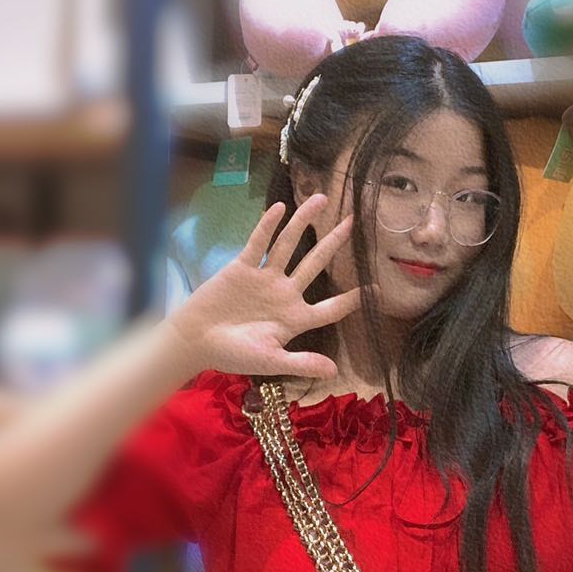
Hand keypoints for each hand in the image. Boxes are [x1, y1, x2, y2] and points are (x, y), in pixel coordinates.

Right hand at [166, 195, 367, 381]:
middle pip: (316, 263)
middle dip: (334, 242)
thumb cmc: (233, 355)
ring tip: (320, 199)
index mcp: (296, 318)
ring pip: (289, 245)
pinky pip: (258, 243)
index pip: (331, 308)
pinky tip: (281, 209)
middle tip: (353, 222)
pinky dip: (268, 226)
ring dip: (304, 222)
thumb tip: (334, 372)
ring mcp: (265, 278)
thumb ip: (301, 363)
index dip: (353, 299)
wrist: (195, 341)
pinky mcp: (242, 268)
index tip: (377, 287)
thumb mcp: (270, 361)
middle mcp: (285, 293)